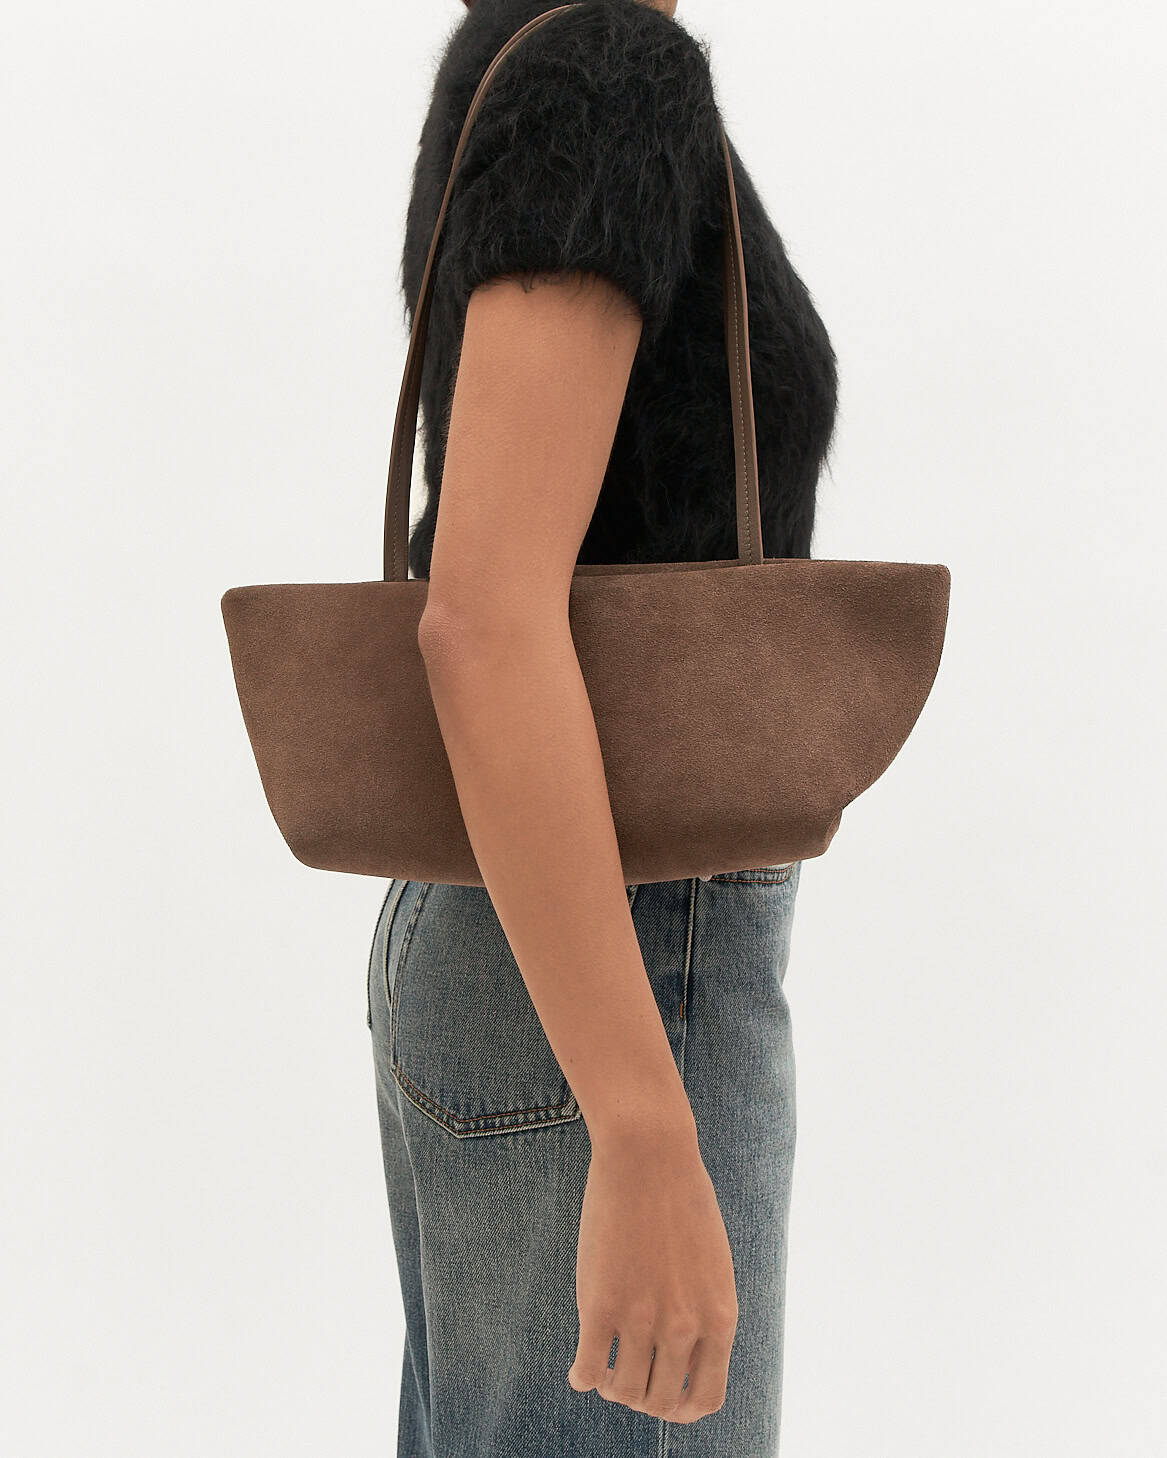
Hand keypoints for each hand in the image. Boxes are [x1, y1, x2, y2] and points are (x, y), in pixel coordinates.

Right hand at [567, 1121, 738, 1423]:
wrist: (649, 1154)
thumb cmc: (682, 1199)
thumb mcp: (711, 1264)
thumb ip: (703, 1312)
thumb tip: (682, 1357)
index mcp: (719, 1317)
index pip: (705, 1397)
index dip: (681, 1407)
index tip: (664, 1396)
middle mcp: (684, 1327)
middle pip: (661, 1402)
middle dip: (644, 1400)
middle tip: (628, 1381)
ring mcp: (641, 1318)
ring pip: (624, 1392)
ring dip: (613, 1389)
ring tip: (604, 1373)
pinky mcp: (600, 1305)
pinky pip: (588, 1369)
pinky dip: (582, 1378)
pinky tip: (579, 1369)